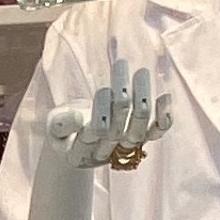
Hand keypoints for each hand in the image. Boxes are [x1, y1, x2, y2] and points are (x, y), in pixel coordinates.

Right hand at [47, 53, 171, 174]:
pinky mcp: (140, 140)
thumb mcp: (54, 125)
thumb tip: (81, 118)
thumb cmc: (63, 130)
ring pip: (138, 129)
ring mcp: (124, 148)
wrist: (78, 145)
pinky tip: (165, 97)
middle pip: (118, 129)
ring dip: (142, 100)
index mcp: (79, 152)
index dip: (101, 113)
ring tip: (141, 72)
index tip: (103, 90)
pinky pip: (155, 133)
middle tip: (121, 65)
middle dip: (121, 98)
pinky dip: (163, 117)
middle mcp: (105, 153)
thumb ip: (62, 123)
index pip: (94, 133)